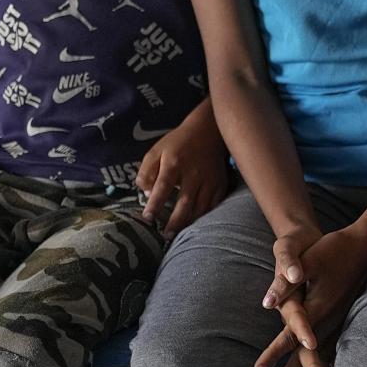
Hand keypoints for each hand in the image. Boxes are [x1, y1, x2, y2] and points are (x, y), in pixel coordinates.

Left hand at [135, 112, 228, 236]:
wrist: (208, 131)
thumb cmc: (178, 143)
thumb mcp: (156, 151)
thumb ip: (147, 171)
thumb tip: (145, 192)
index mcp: (174, 164)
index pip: (162, 187)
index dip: (154, 204)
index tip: (148, 218)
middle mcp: (193, 173)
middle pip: (185, 202)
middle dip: (175, 221)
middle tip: (166, 235)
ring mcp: (209, 179)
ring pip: (201, 206)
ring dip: (190, 221)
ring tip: (180, 233)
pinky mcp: (220, 183)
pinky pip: (215, 203)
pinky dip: (206, 215)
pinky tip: (198, 222)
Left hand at [256, 225, 366, 366]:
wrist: (366, 246)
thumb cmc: (333, 250)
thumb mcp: (308, 260)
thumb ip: (286, 283)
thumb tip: (266, 304)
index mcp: (317, 308)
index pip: (291, 338)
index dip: (273, 354)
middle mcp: (329, 321)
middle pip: (306, 358)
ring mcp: (339, 323)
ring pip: (322, 360)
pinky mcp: (344, 321)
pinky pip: (333, 353)